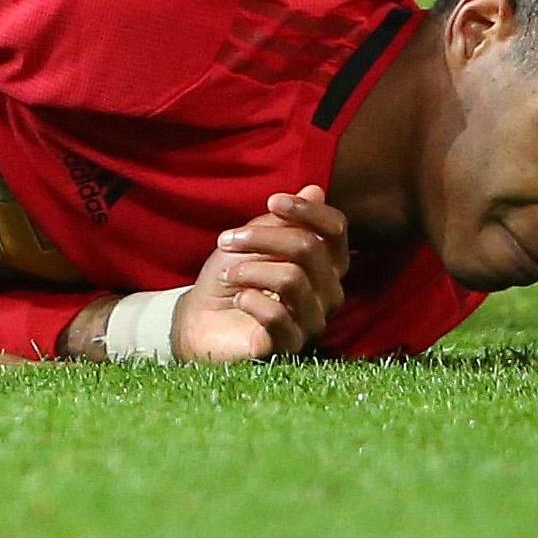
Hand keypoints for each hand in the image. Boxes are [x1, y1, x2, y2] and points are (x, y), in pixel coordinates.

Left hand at [173, 185, 351, 362]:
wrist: (201, 319)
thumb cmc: (232, 276)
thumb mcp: (251, 241)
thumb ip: (282, 220)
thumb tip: (316, 190)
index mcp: (324, 264)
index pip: (336, 231)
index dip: (308, 211)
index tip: (273, 200)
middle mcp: (328, 293)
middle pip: (308, 248)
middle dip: (262, 236)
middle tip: (227, 239)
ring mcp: (311, 322)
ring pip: (291, 279)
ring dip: (250, 269)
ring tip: (228, 273)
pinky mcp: (288, 348)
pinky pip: (276, 317)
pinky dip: (250, 299)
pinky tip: (238, 298)